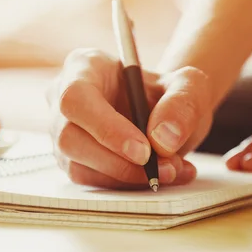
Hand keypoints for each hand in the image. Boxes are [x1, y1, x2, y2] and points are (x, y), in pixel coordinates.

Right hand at [46, 48, 212, 188]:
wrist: (167, 114)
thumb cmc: (169, 92)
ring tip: (172, 170)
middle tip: (165, 168)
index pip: (76, 97)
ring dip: (127, 177)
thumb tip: (163, 139)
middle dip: (119, 161)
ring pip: (78, 166)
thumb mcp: (190, 86)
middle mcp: (62, 97)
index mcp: (85, 66)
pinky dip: (127, 185)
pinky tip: (160, 176)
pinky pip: (91, 181)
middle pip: (70, 137)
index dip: (106, 127)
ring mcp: (62, 131)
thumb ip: (182, 104)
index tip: (144, 150)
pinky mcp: (72, 160)